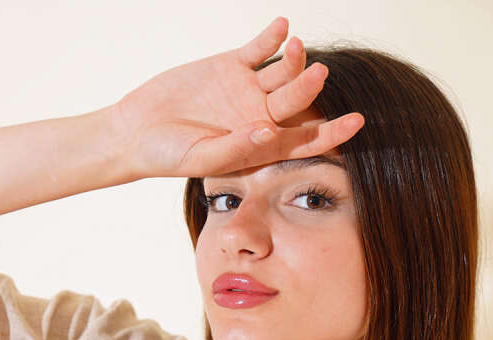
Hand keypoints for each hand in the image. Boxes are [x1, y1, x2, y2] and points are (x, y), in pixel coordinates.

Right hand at [109, 15, 363, 180]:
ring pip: (283, 71)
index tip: (357, 122)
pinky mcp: (231, 65)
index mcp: (260, 148)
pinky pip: (259, 48)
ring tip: (298, 48)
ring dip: (295, 59)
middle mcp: (260, 117)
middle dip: (309, 89)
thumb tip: (269, 131)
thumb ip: (235, 148)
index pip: (305, 141)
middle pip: (298, 102)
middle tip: (318, 75)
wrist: (135, 131)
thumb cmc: (166, 157)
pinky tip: (282, 27)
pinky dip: (272, 37)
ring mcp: (247, 89)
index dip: (332, 133)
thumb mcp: (200, 159)